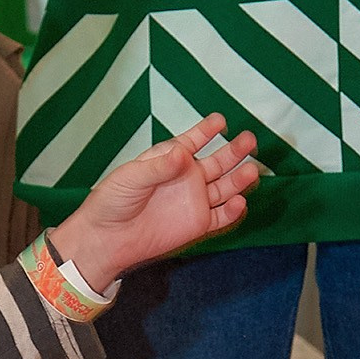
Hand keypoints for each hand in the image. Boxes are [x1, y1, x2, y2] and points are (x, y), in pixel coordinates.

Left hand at [53, 114, 261, 290]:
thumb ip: (160, 167)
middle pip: (218, 162)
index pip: (194, 140)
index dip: (207, 130)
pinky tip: (239, 202)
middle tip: (249, 140)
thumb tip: (183, 153)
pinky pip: (222, 216)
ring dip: (240, 179)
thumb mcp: (132, 177)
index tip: (221, 121)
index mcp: (169, 160)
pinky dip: (234, 211)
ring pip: (225, 187)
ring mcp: (194, 200)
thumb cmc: (112, 201)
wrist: (108, 238)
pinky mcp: (197, 224)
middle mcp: (186, 178)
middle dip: (234, 151)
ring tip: (252, 170)